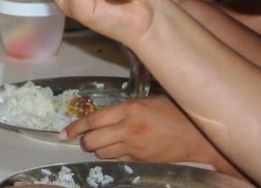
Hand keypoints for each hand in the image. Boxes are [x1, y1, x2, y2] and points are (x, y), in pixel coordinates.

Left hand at [60, 95, 228, 168]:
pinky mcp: (141, 160)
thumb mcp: (147, 101)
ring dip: (97, 148)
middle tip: (84, 137)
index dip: (74, 127)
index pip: (93, 120)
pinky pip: (116, 160)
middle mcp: (129, 129)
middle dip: (83, 140)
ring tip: (102, 141)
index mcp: (130, 109)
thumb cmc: (174, 112)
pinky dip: (112, 155)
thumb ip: (124, 108)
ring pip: (102, 152)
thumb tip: (103, 115)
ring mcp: (135, 147)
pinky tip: (117, 149)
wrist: (197, 135)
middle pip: (92, 140)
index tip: (63, 132)